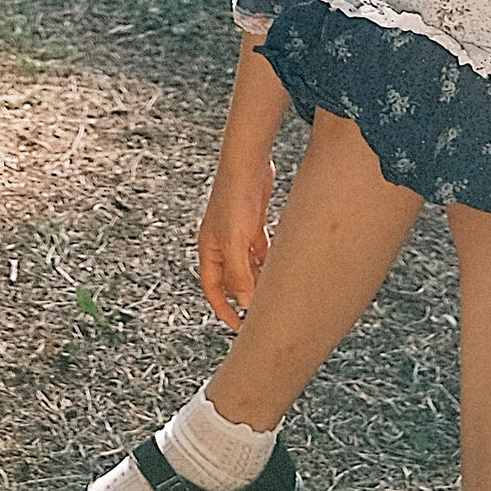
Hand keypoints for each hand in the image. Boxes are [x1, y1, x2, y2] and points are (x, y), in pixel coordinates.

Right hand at [198, 151, 273, 329]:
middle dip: (245, 297)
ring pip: (248, 266)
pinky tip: (281, 268)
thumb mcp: (236, 243)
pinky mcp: (253, 224)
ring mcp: (237, 234)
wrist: (247, 164)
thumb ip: (240, 275)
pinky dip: (268, 262)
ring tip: (276, 293)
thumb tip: (247, 304)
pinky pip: (260, 252)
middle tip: (261, 315)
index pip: (212, 288)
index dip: (224, 309)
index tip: (239, 327)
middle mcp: (221, 244)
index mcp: (209, 250)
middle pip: (232, 279)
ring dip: (260, 279)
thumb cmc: (234, 198)